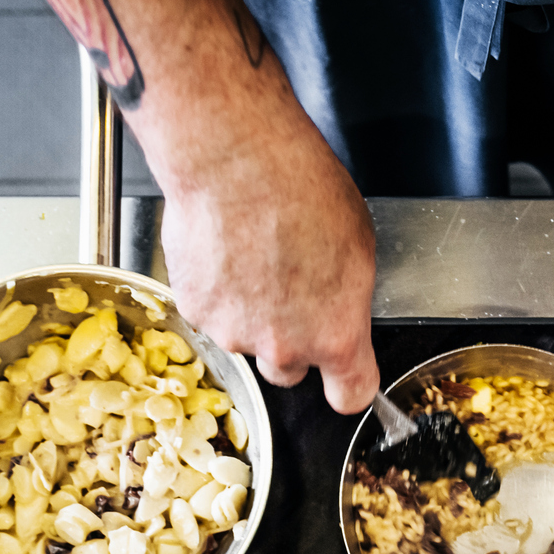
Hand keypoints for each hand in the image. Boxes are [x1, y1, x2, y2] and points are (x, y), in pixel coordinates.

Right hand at [7, 0, 381, 412]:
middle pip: (288, 370)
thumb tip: (338, 307)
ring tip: (254, 256)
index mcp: (336, 335)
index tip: (346, 376)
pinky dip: (217, 291)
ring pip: (245, 340)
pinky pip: (211, 313)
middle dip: (290, 341)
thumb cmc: (300, 188)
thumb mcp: (357, 244)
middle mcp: (284, 347)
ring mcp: (234, 333)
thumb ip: (346, 298)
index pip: (351, 394)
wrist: (234, 160)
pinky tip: (226, 250)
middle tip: (289, 290)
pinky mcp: (195, 311)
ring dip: (249, 312)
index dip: (347, 385)